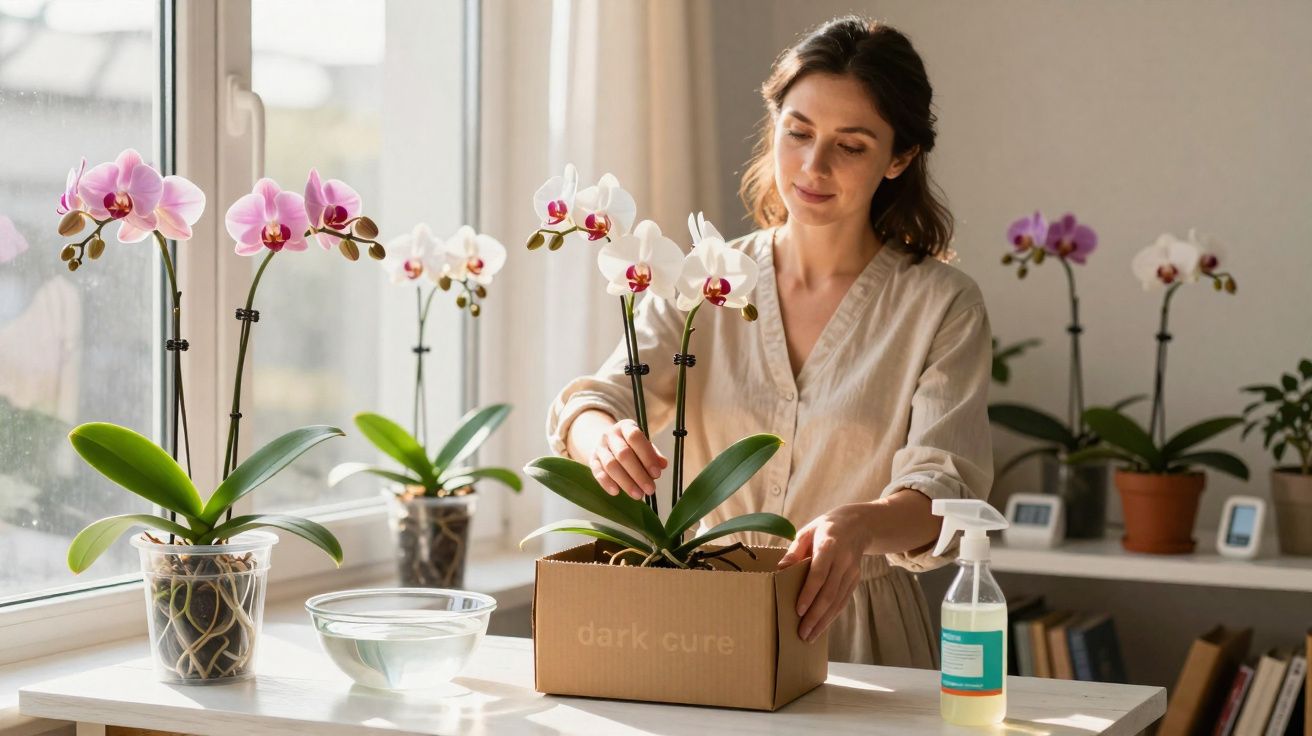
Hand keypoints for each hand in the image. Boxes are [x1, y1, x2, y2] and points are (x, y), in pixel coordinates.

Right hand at [587, 418, 667, 500]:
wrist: (605, 443)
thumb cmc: (630, 446)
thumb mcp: (642, 444)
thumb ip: (653, 454)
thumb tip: (662, 465)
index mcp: (626, 426)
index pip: (635, 437)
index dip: (647, 456)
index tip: (657, 473)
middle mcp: (611, 435)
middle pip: (623, 454)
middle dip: (638, 474)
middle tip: (650, 489)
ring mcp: (599, 447)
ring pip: (611, 465)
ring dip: (626, 482)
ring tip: (638, 495)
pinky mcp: (592, 460)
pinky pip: (598, 472)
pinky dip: (607, 483)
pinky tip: (616, 492)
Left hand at [777, 503, 875, 642]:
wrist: (857, 525)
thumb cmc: (825, 529)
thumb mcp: (806, 532)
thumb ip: (794, 551)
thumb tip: (780, 570)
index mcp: (829, 546)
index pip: (819, 574)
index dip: (809, 593)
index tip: (798, 611)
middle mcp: (843, 561)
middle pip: (829, 593)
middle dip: (815, 615)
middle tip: (802, 633)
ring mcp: (852, 572)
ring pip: (838, 601)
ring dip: (824, 621)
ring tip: (810, 636)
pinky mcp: (855, 580)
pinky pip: (843, 601)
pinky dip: (832, 616)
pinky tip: (822, 627)